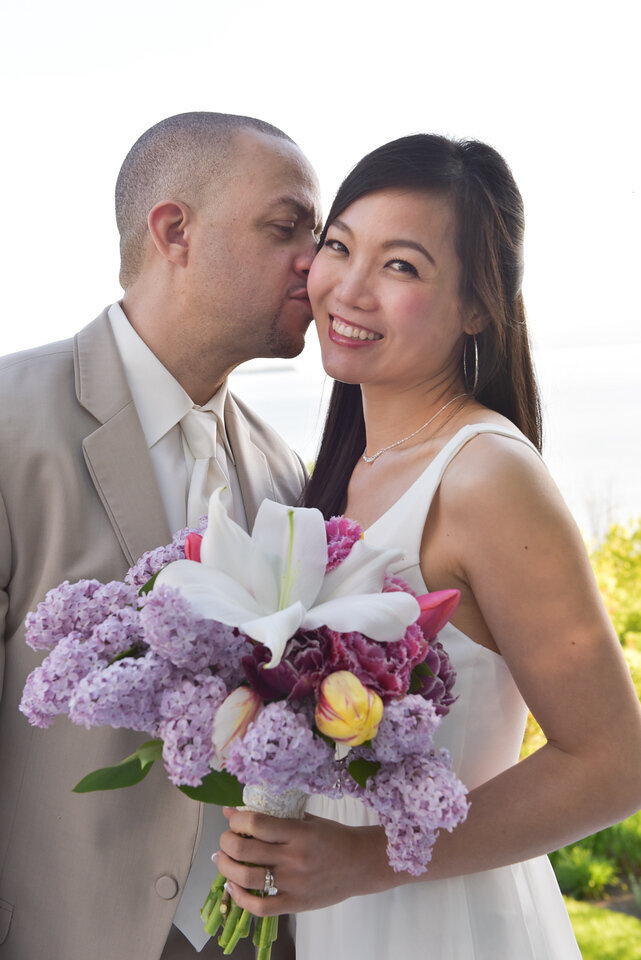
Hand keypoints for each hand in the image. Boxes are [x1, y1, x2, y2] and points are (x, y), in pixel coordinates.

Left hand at [215, 806, 390, 915]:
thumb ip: (276, 816)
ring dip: (226, 867)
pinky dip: (240, 898)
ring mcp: (293, 884)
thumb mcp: (308, 820)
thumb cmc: (334, 838)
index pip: (257, 823)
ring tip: (223, 859)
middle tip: (226, 838)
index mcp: (299, 832)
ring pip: (247, 878)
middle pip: (245, 849)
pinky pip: (259, 907)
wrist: (361, 864)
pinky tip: (233, 887)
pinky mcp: (294, 904)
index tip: (232, 817)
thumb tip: (239, 809)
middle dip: (226, 841)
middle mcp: (294, 858)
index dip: (236, 819)